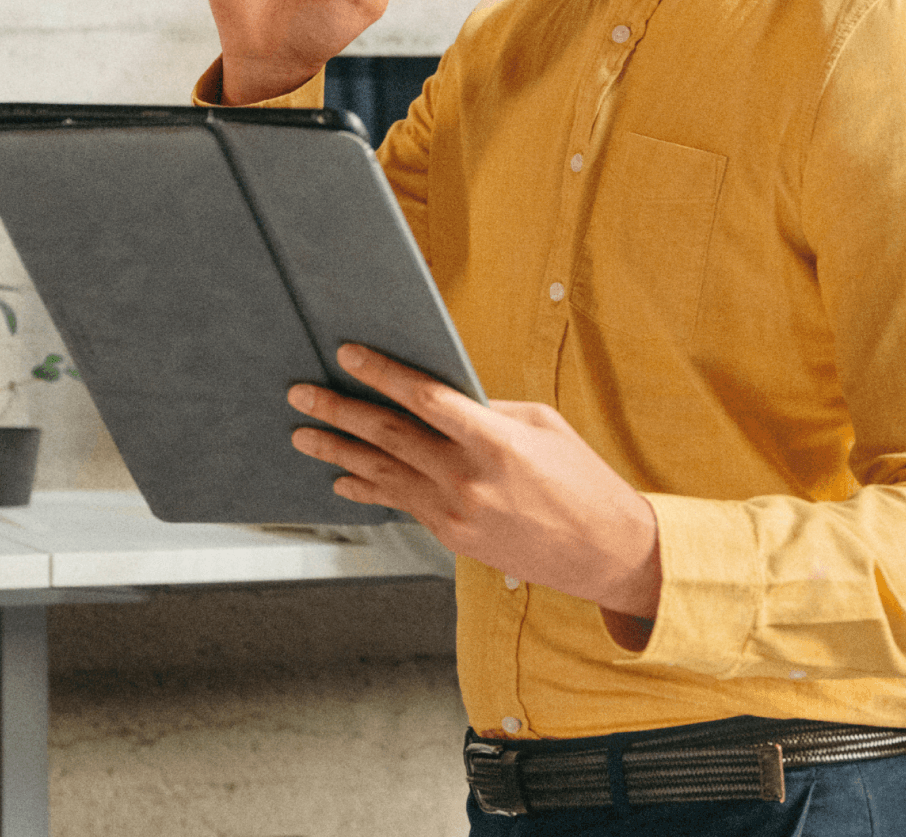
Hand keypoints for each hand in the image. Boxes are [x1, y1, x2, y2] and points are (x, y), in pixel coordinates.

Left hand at [288, 345, 661, 625]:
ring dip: (339, 453)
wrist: (602, 550)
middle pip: (390, 438)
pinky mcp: (452, 537)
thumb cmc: (579, 478)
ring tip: (303, 434)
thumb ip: (488, 410)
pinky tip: (341, 479)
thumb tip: (441, 397)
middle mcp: (468, 479)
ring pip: (384, 475)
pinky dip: (368, 490)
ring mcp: (456, 514)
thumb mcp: (541, 425)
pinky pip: (401, 505)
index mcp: (496, 441)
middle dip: (341, 412)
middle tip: (302, 394)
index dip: (383, 375)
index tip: (349, 354)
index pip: (426, 399)